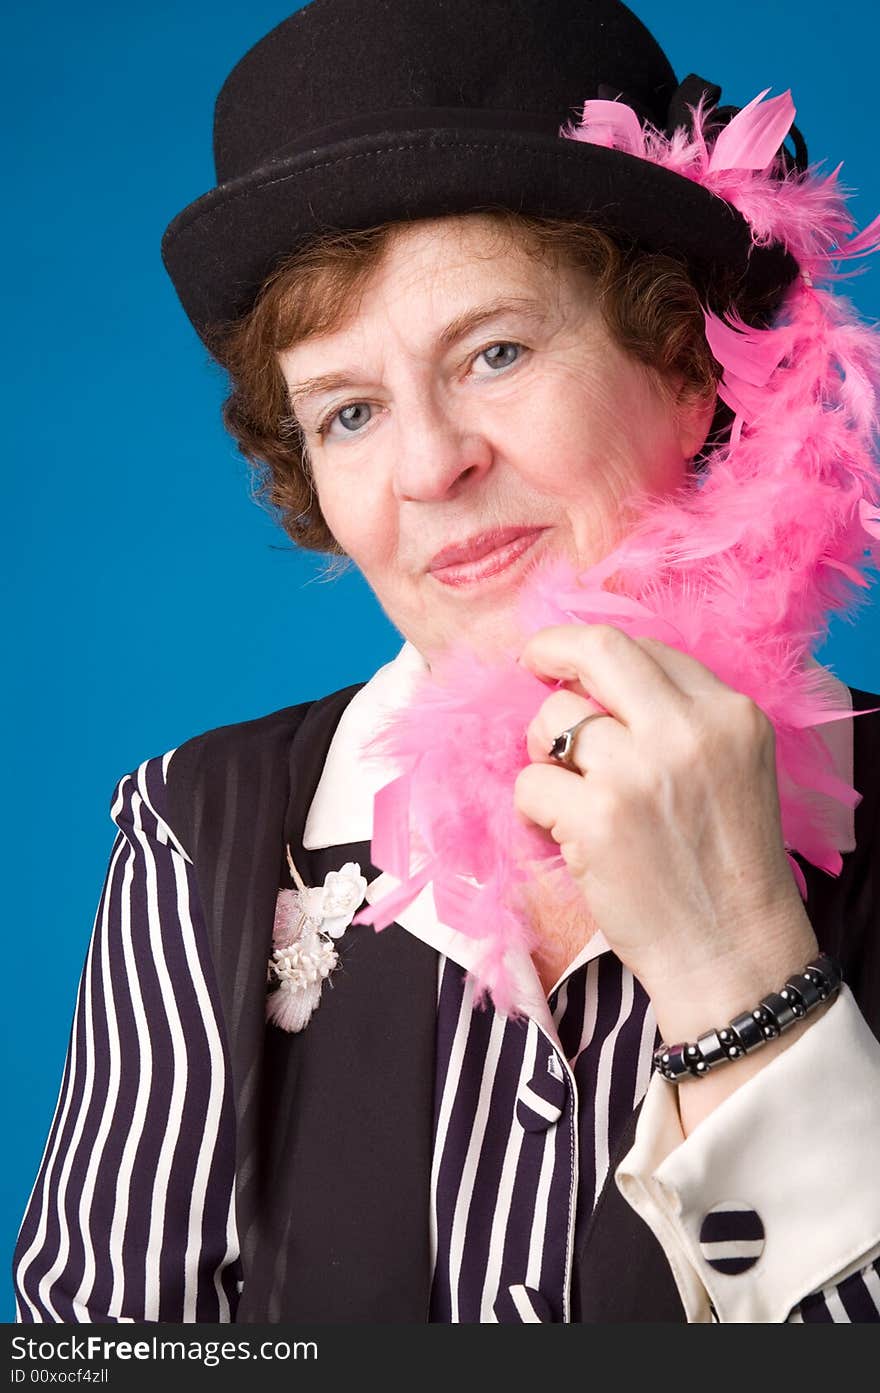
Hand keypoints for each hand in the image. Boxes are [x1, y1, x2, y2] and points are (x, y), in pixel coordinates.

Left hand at [513, 623, 818, 1045]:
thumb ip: (681, 722)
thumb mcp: (733, 770)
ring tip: (567, 792)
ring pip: (553, 719)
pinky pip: (530, 782)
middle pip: (599, 649)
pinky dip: (533, 809)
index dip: (599, 656)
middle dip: (552, 649)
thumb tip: (594, 684)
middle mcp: (689, 730)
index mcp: (731, 713)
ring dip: (543, 752)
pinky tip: (559, 834)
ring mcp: (639, 771)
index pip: (648, 650)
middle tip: (531, 663)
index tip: (573, 666)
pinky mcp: (596, 817)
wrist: (733, 953)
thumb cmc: (726, 867)